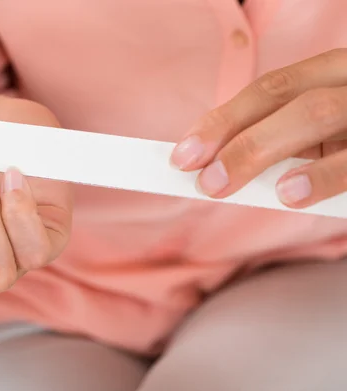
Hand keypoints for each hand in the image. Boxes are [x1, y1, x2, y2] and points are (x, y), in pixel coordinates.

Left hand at [170, 49, 346, 208]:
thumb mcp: (324, 132)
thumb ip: (283, 139)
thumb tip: (217, 166)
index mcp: (330, 74)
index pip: (269, 89)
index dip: (221, 120)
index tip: (182, 153)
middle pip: (282, 96)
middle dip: (230, 134)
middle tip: (199, 178)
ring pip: (314, 114)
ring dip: (259, 149)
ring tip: (223, 184)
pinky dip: (320, 176)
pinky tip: (290, 194)